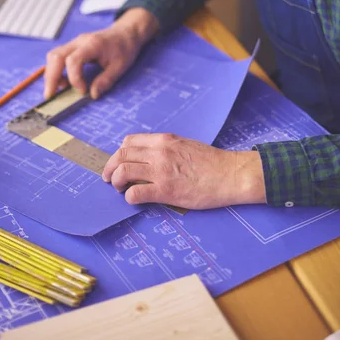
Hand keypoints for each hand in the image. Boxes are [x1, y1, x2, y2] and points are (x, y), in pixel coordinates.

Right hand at [44, 8, 158, 99]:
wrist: (125, 33)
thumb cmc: (124, 48)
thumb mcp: (120, 66)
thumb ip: (106, 80)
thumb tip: (93, 95)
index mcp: (92, 44)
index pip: (73, 60)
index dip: (74, 78)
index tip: (82, 91)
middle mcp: (79, 41)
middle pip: (56, 56)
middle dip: (51, 77)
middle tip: (50, 95)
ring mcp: (74, 43)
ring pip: (54, 56)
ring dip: (51, 74)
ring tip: (56, 90)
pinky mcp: (73, 47)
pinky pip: (58, 57)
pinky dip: (56, 70)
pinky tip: (63, 82)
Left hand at [102, 133, 266, 208]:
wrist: (231, 174)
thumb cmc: (212, 162)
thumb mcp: (185, 145)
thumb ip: (166, 148)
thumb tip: (148, 157)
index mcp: (165, 140)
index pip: (129, 141)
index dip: (119, 153)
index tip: (118, 162)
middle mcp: (159, 152)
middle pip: (121, 155)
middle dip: (110, 167)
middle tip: (108, 178)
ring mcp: (162, 171)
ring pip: (123, 171)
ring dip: (116, 181)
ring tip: (120, 189)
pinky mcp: (166, 190)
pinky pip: (136, 192)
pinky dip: (129, 197)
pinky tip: (134, 199)